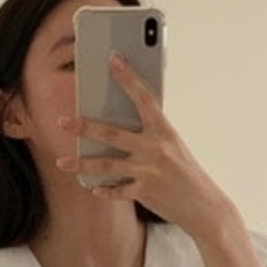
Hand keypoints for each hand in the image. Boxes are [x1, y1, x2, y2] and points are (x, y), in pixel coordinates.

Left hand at [57, 54, 236, 239]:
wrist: (204, 206)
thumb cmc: (186, 172)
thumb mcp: (173, 147)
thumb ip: (150, 134)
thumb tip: (119, 123)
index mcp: (164, 131)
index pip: (143, 98)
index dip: (128, 78)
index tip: (113, 60)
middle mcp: (155, 148)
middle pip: (112, 134)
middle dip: (84, 127)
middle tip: (63, 122)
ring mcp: (149, 171)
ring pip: (107, 164)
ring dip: (81, 164)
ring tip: (62, 162)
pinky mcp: (145, 191)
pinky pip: (117, 190)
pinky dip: (104, 189)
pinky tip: (92, 187)